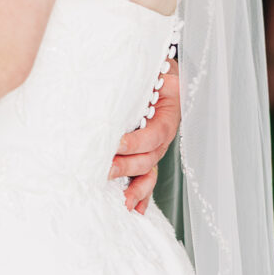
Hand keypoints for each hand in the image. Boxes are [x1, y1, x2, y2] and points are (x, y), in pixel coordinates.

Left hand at [109, 57, 181, 214]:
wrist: (154, 68)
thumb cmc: (148, 66)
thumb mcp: (148, 68)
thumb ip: (132, 78)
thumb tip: (106, 83)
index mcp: (168, 111)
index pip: (154, 134)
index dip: (136, 142)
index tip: (116, 144)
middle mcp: (164, 131)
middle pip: (150, 156)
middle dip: (127, 166)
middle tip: (105, 170)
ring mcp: (157, 144)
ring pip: (149, 169)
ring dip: (134, 186)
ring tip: (120, 199)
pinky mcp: (147, 151)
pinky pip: (147, 175)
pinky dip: (142, 194)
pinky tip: (134, 208)